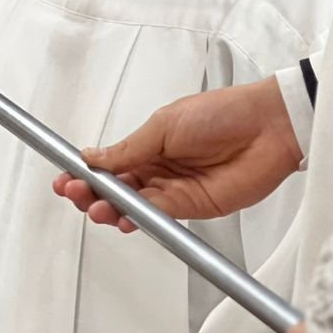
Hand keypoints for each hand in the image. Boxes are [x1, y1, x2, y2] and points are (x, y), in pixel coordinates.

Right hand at [52, 75, 301, 231]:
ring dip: (111, 209)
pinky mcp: (193, 208)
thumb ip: (129, 148)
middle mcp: (160, 167)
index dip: (86, 172)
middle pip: (116, 188)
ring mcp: (175, 189)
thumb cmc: (223, 112)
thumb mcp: (165, 124)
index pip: (110, 162)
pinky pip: (158, 217)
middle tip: (76, 194)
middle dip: (92, 194)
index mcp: (150, 142)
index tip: (65, 178)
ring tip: (96, 208)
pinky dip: (139, 219)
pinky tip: (124, 218)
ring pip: (133, 206)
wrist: (267, 128)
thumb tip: (93, 157)